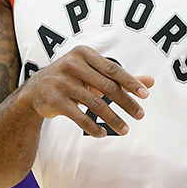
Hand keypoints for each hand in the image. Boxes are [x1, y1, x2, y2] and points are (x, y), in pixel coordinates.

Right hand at [21, 45, 154, 136]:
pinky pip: (79, 116)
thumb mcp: (94, 74)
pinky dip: (93, 126)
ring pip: (95, 104)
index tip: (146, 95)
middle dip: (126, 103)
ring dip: (113, 119)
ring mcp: (62, 83)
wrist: (35, 90)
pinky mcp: (54, 100)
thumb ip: (121, 78)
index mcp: (84, 54)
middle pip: (107, 87)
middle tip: (140, 115)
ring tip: (126, 129)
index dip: (131, 82)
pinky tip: (103, 133)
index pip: (113, 69)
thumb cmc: (72, 78)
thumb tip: (151, 82)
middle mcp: (72, 65)